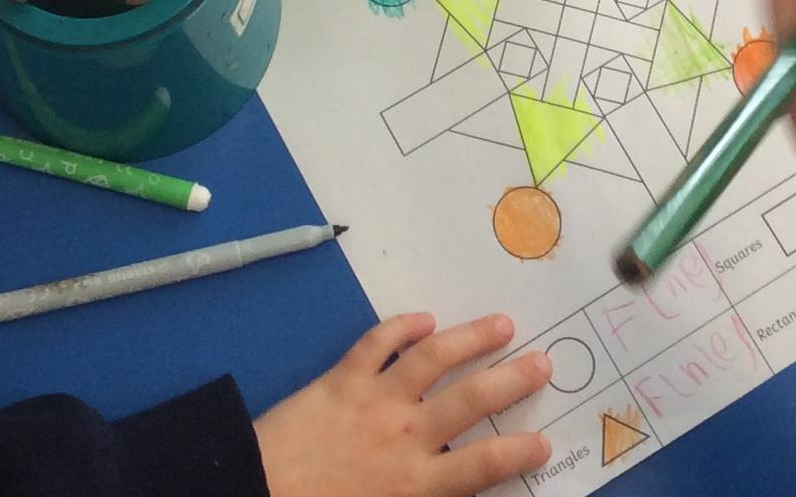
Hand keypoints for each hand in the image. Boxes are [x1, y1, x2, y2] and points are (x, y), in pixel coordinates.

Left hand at [255, 313, 550, 496]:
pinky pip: (377, 343)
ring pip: (435, 358)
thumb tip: (457, 493)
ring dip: (472, 338)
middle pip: (473, 400)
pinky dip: (403, 326)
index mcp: (417, 485)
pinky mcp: (340, 379)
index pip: (485, 465)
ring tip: (502, 323)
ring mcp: (374, 401)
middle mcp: (406, 436)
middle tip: (543, 361)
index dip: (520, 452)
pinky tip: (424, 317)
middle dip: (513, 380)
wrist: (252, 496)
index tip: (544, 442)